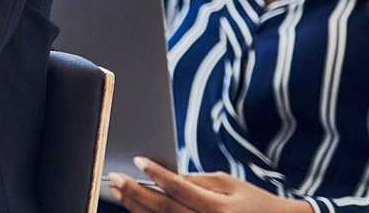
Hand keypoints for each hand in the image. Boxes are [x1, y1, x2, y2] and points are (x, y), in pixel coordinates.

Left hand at [109, 157, 310, 212]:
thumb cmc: (252, 202)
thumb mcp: (229, 183)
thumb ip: (196, 180)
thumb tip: (165, 174)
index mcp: (219, 208)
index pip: (180, 189)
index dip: (157, 174)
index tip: (138, 161)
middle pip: (164, 209)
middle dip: (136, 192)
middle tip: (115, 177)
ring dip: (135, 207)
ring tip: (118, 191)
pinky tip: (135, 208)